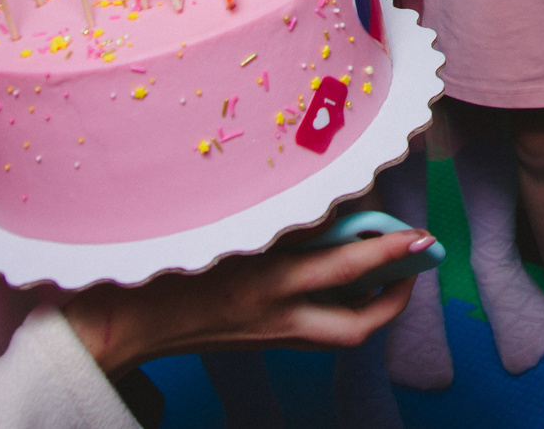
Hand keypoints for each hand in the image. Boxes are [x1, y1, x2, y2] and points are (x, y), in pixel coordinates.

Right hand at [64, 226, 431, 371]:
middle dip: (398, 294)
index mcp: (269, 279)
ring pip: (343, 334)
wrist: (121, 322)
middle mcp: (278, 314)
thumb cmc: (164, 261)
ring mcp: (271, 335)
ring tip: (386, 274)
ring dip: (372, 306)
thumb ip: (278, 217)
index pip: (351, 268)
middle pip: (361, 321)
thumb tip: (326, 200)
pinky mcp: (260, 342)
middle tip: (414, 260)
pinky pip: (315, 332)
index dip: (392, 250)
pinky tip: (336, 281)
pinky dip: (337, 309)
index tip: (421, 232)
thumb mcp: (227, 228)